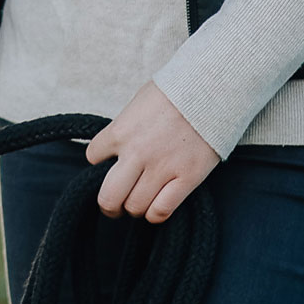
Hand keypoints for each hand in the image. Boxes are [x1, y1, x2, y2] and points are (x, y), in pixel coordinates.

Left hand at [85, 82, 219, 222]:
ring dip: (134, 208)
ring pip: (135, 207)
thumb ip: (125, 128)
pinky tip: (156, 206)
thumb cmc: (175, 91)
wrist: (210, 89)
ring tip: (139, 203)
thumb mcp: (139, 103)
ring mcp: (162, 168)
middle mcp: (137, 153)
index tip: (109, 162)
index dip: (99, 161)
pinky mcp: (187, 178)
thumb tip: (117, 148)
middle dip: (109, 205)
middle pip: (109, 196)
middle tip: (114, 205)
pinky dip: (155, 214)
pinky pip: (162, 210)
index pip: (93, 156)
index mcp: (120, 131)